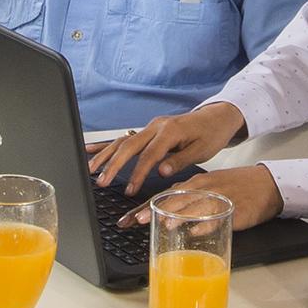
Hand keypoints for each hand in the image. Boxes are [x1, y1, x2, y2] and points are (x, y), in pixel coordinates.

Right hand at [90, 103, 245, 190]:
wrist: (215, 117)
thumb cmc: (211, 134)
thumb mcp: (201, 150)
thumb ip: (180, 160)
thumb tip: (161, 172)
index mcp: (169, 131)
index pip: (149, 155)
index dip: (138, 174)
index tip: (130, 190)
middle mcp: (156, 126)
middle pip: (128, 145)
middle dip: (113, 165)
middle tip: (102, 182)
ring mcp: (150, 127)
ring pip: (122, 140)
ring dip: (105, 155)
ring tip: (91, 170)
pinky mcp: (148, 130)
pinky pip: (125, 137)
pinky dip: (108, 145)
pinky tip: (92, 150)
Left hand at [127, 162, 279, 230]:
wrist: (267, 183)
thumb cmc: (237, 188)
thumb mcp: (209, 188)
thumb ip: (189, 200)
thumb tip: (166, 215)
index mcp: (195, 184)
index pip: (165, 195)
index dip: (144, 207)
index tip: (126, 218)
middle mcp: (203, 188)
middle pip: (173, 199)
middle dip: (151, 211)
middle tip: (134, 221)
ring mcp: (218, 198)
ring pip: (193, 206)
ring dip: (176, 216)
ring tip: (162, 224)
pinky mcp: (234, 208)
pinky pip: (218, 216)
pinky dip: (206, 223)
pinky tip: (195, 230)